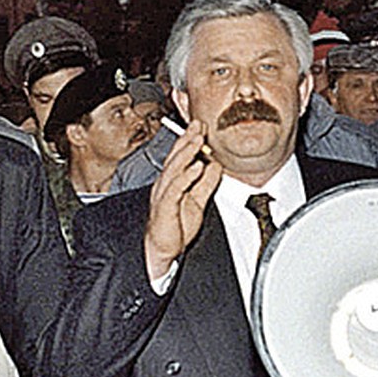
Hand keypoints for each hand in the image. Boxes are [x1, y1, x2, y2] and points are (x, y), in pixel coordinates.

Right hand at [143, 121, 222, 280]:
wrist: (162, 251)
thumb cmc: (175, 228)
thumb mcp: (198, 202)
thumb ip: (206, 184)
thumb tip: (215, 167)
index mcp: (173, 183)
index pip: (181, 157)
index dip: (189, 140)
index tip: (200, 126)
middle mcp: (166, 185)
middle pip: (176, 158)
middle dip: (187, 140)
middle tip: (198, 125)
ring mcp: (164, 195)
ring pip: (175, 169)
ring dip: (187, 153)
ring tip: (198, 140)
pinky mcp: (165, 207)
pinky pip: (176, 189)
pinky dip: (186, 177)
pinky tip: (196, 168)